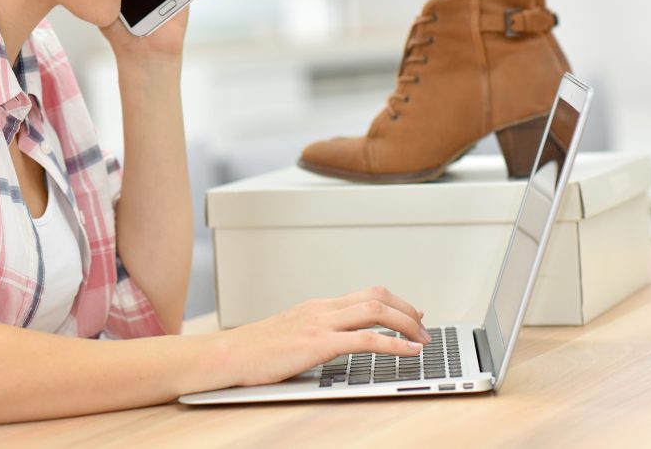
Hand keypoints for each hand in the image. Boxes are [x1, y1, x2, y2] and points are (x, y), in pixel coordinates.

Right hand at [217, 286, 429, 387]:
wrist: (227, 355)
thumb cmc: (253, 352)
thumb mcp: (289, 335)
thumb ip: (313, 334)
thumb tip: (334, 346)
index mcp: (316, 307)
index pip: (364, 294)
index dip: (395, 303)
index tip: (412, 315)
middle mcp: (321, 309)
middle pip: (376, 296)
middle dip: (407, 311)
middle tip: (424, 328)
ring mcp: (320, 323)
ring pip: (375, 311)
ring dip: (407, 324)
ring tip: (424, 340)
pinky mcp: (318, 344)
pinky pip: (366, 339)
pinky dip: (394, 344)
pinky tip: (409, 352)